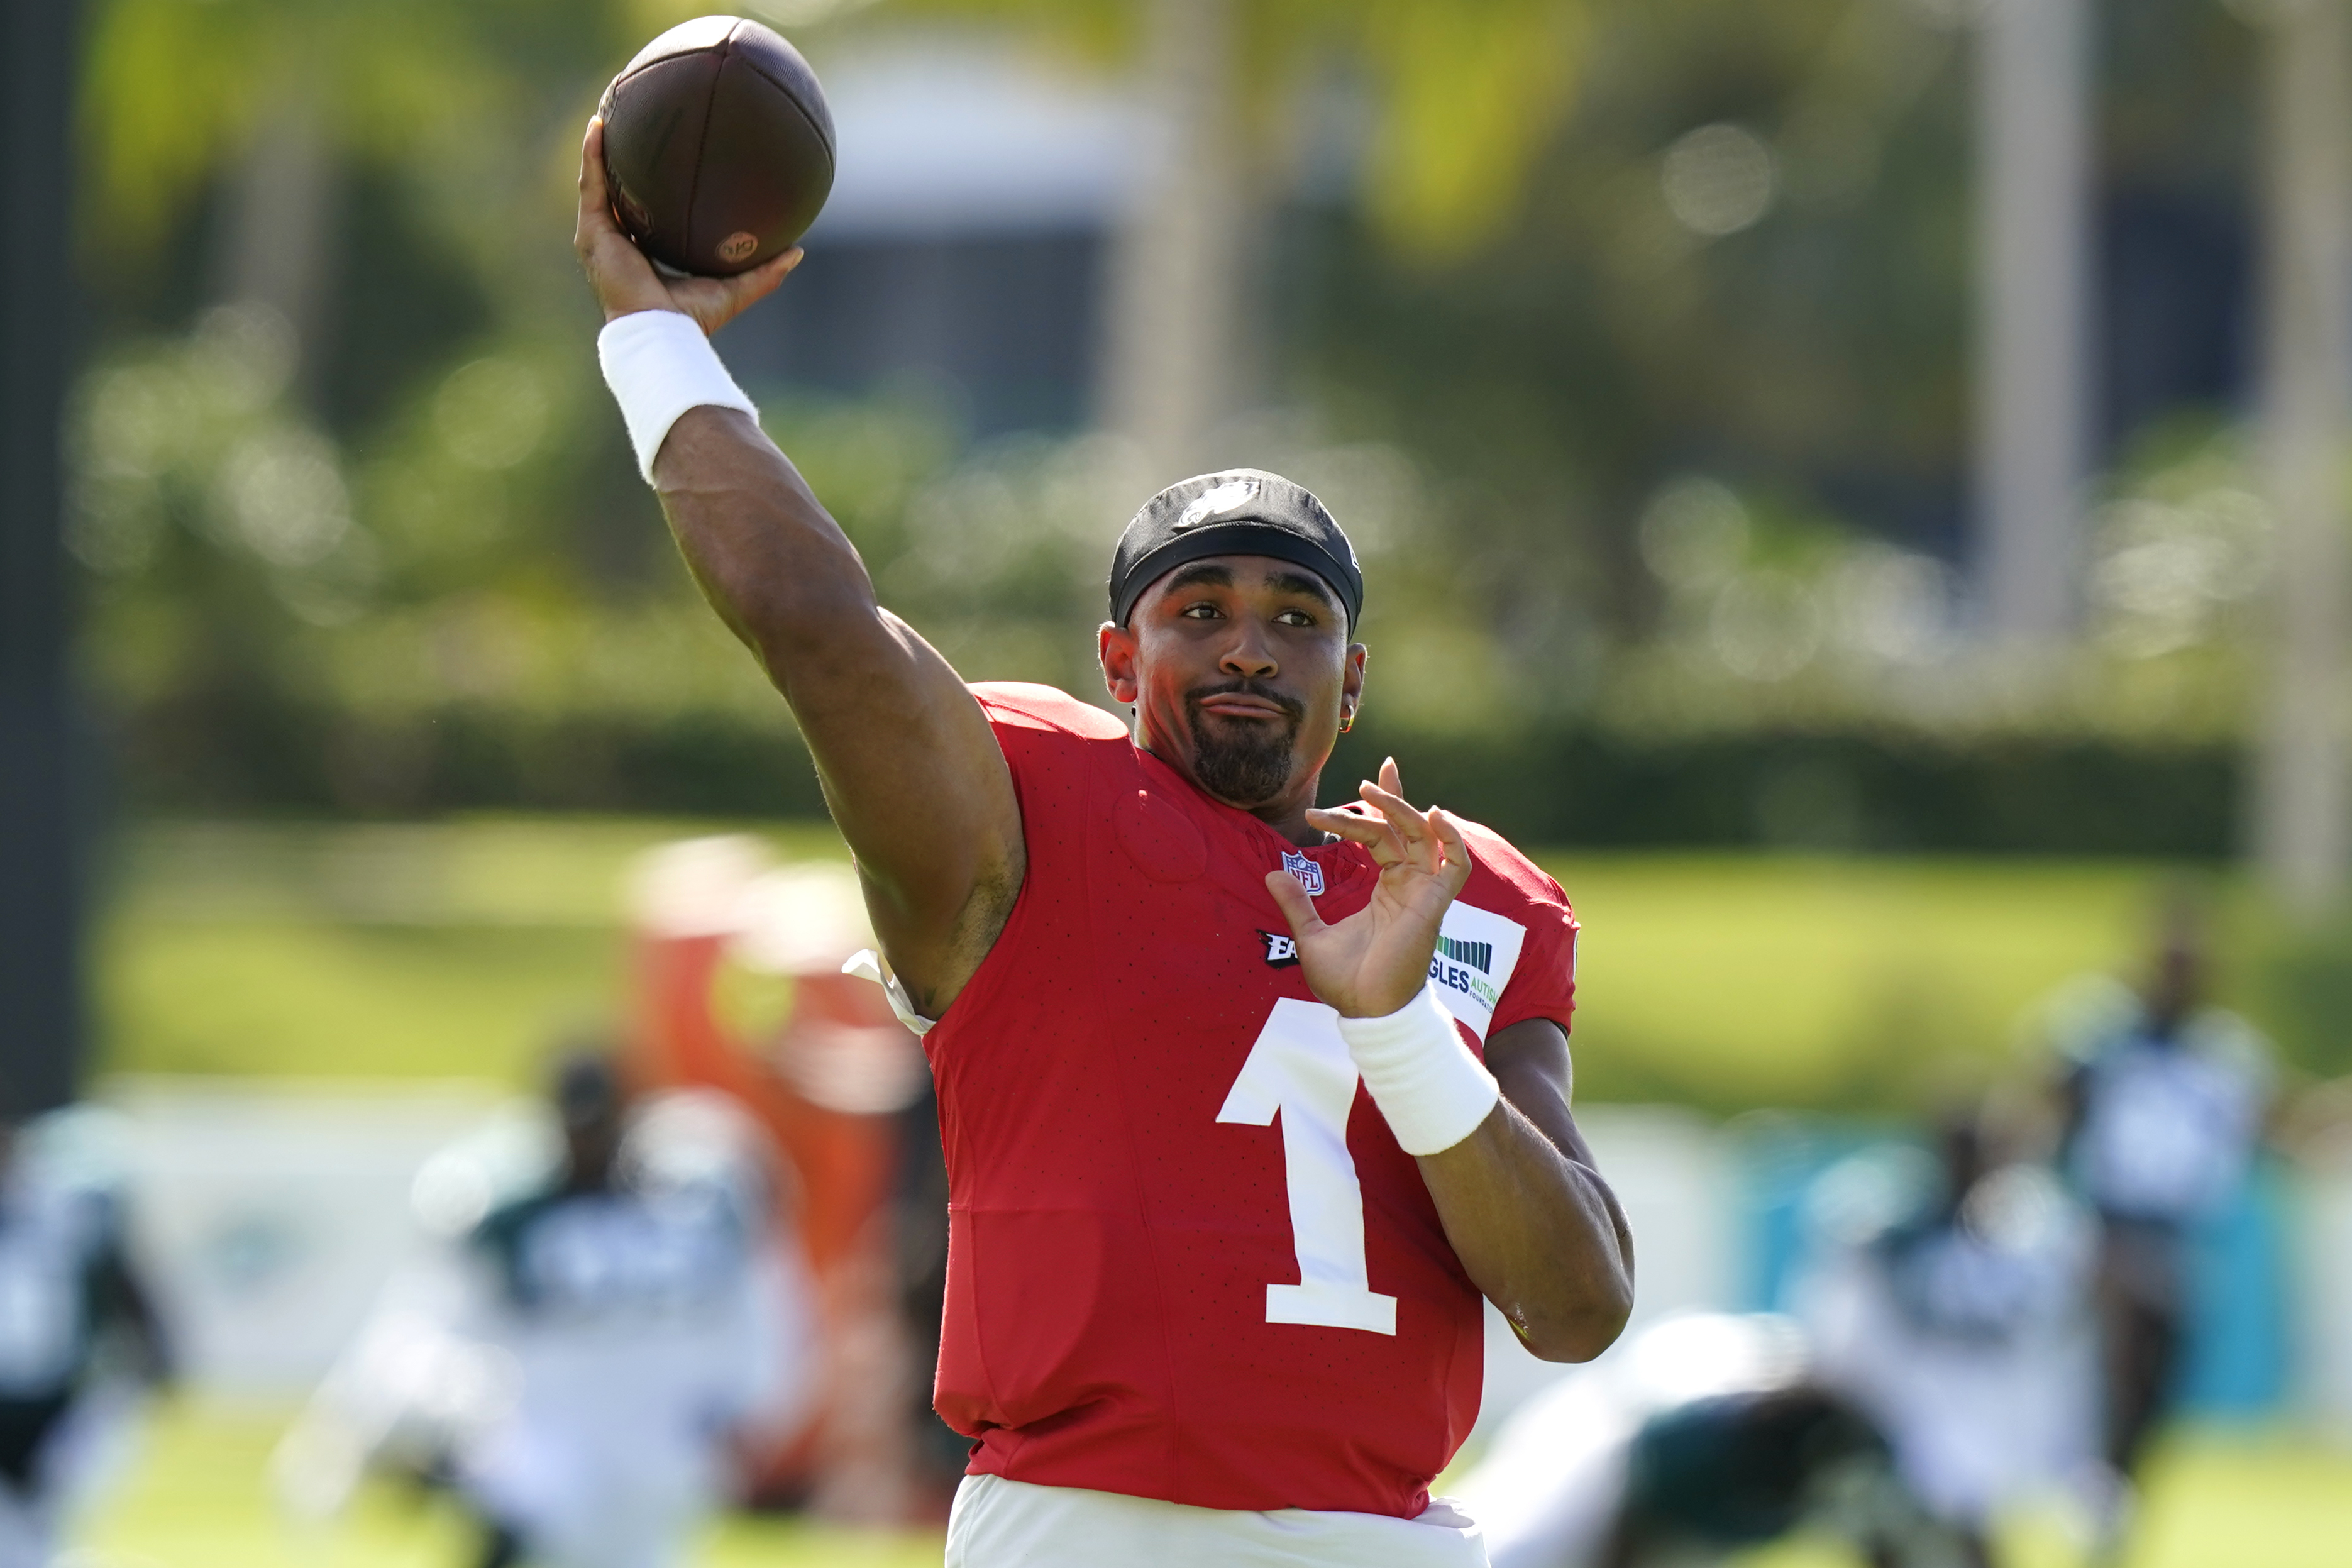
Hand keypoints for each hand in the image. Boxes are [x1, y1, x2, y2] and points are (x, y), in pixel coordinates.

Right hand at [574, 117, 799, 335]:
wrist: (661, 334)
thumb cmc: (693, 320)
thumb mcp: (735, 288)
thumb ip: (765, 271)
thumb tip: (798, 251)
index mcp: (644, 255)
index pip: (644, 214)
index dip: (649, 188)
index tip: (662, 160)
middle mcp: (618, 244)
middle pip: (617, 193)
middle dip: (620, 161)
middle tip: (633, 127)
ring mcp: (601, 238)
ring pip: (597, 183)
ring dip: (600, 149)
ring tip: (608, 112)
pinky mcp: (592, 233)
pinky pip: (591, 185)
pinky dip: (593, 156)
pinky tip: (599, 126)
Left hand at [1264, 758, 1472, 1017]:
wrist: (1365, 1011)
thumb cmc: (1347, 982)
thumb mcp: (1310, 935)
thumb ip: (1297, 903)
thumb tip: (1273, 873)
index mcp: (1387, 891)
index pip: (1386, 837)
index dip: (1373, 812)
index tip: (1353, 790)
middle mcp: (1408, 887)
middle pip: (1406, 829)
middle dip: (1390, 799)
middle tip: (1367, 776)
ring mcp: (1424, 894)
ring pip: (1425, 838)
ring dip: (1404, 810)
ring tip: (1373, 790)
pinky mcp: (1433, 905)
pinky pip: (1456, 867)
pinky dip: (1452, 840)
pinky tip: (1435, 816)